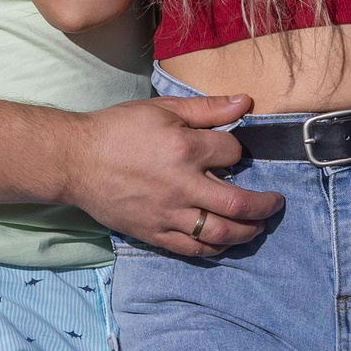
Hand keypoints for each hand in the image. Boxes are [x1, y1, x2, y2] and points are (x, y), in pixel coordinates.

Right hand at [62, 92, 282, 258]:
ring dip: (247, 232)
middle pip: (239, 204)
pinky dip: (215, 248)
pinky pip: (193, 249)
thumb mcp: (162, 109)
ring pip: (221, 233)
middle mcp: (182, 186)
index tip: (232, 151)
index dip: (238, 150)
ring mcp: (168, 214)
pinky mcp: (154, 233)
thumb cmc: (117, 130)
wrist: (75, 160)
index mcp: (185, 150)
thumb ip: (207, 108)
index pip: (233, 153)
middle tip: (275, 203)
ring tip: (257, 226)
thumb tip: (246, 102)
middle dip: (265, 205)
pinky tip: (225, 242)